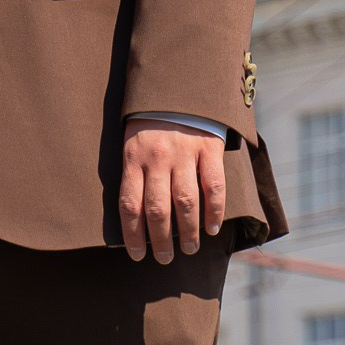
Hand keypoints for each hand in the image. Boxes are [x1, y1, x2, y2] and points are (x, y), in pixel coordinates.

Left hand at [119, 123, 224, 262]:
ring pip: (186, 202)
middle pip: (157, 210)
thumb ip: (133, 174)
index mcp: (134, 159)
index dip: (132, 234)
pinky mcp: (209, 148)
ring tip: (190, 249)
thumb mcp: (131, 143)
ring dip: (188, 231)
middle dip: (160, 240)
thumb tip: (134, 216)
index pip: (130, 205)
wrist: (177, 86)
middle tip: (164, 258)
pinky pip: (213, 186)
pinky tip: (212, 228)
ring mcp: (184, 153)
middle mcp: (158, 159)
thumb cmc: (150, 122)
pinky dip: (214, 210)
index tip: (136, 255)